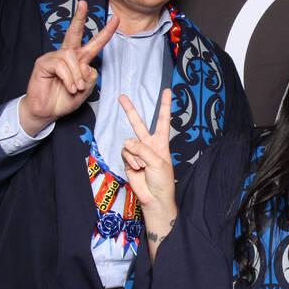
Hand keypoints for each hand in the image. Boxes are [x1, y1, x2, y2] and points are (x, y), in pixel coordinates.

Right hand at [19, 0, 118, 134]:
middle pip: (74, 33)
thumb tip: (86, 65)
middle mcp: (67, 55)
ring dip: (77, 76)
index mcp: (79, 60)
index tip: (116, 20)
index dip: (105, 32)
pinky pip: (61, 65)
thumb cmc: (64, 99)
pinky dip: (68, 78)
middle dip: (79, 17)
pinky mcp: (43, 63)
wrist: (46, 111)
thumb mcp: (85, 90)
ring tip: (75, 88)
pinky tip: (68, 87)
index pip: (94, 43)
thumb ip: (90, 77)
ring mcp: (54, 57)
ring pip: (72, 57)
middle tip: (83, 3)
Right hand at [120, 90, 176, 259]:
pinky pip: (124, 153)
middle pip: (138, 123)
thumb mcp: (158, 162)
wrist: (154, 197)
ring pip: (129, 143)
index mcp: (161, 142)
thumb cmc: (162, 180)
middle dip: (130, 110)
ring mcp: (137, 152)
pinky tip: (136, 168)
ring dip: (135, 155)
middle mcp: (148, 144)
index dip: (165, 105)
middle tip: (122, 96)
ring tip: (142, 166)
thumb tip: (127, 141)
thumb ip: (142, 149)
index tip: (167, 91)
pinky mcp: (128, 160)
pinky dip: (130, 160)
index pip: (163, 120)